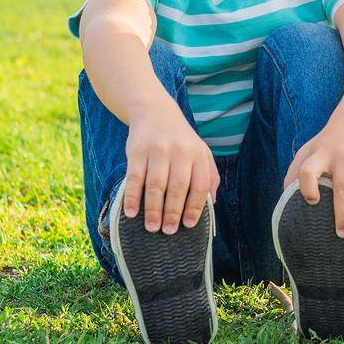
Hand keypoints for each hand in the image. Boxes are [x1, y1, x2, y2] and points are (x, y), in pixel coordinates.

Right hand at [124, 100, 219, 233]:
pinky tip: (131, 212)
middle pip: (177, 188)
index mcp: (198, 155)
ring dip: (153, 209)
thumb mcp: (201, 153)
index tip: (189, 225)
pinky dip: (132, 197)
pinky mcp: (137, 151)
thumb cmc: (181, 141)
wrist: (155, 112)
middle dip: (173, 212)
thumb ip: (209, 176)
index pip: (200, 185)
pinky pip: (134, 178)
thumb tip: (212, 203)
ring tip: (152, 227)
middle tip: (169, 231)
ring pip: (156, 185)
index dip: (195, 207)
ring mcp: (158, 151)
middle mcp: (180, 152)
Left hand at [283, 111, 343, 238]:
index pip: (308, 171)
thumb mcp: (307, 150)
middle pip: (341, 187)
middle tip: (341, 235)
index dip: (307, 187)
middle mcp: (341, 156)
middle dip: (341, 213)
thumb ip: (294, 173)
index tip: (312, 201)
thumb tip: (285, 201)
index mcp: (320, 155)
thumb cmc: (327, 143)